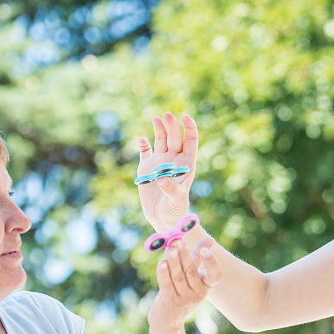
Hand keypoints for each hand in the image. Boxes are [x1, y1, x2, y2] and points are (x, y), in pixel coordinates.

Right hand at [137, 112, 198, 230]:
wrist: (162, 218)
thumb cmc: (175, 210)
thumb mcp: (176, 200)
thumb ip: (172, 189)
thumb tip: (162, 178)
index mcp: (186, 163)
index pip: (191, 141)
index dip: (189, 128)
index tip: (185, 117)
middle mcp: (174, 159)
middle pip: (174, 137)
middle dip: (171, 125)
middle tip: (166, 115)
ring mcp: (160, 162)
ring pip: (161, 139)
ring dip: (159, 128)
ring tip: (156, 118)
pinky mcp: (146, 167)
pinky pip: (144, 151)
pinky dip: (143, 144)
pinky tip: (142, 140)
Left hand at [148, 237, 221, 329]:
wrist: (168, 318)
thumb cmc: (182, 291)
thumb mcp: (193, 276)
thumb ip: (199, 257)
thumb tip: (210, 239)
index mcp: (206, 285)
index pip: (216, 275)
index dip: (211, 263)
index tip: (204, 250)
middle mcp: (198, 293)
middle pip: (191, 271)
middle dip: (184, 254)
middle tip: (178, 241)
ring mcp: (184, 298)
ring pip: (178, 276)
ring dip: (173, 261)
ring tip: (169, 248)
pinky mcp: (169, 300)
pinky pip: (166, 284)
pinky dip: (163, 273)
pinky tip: (161, 263)